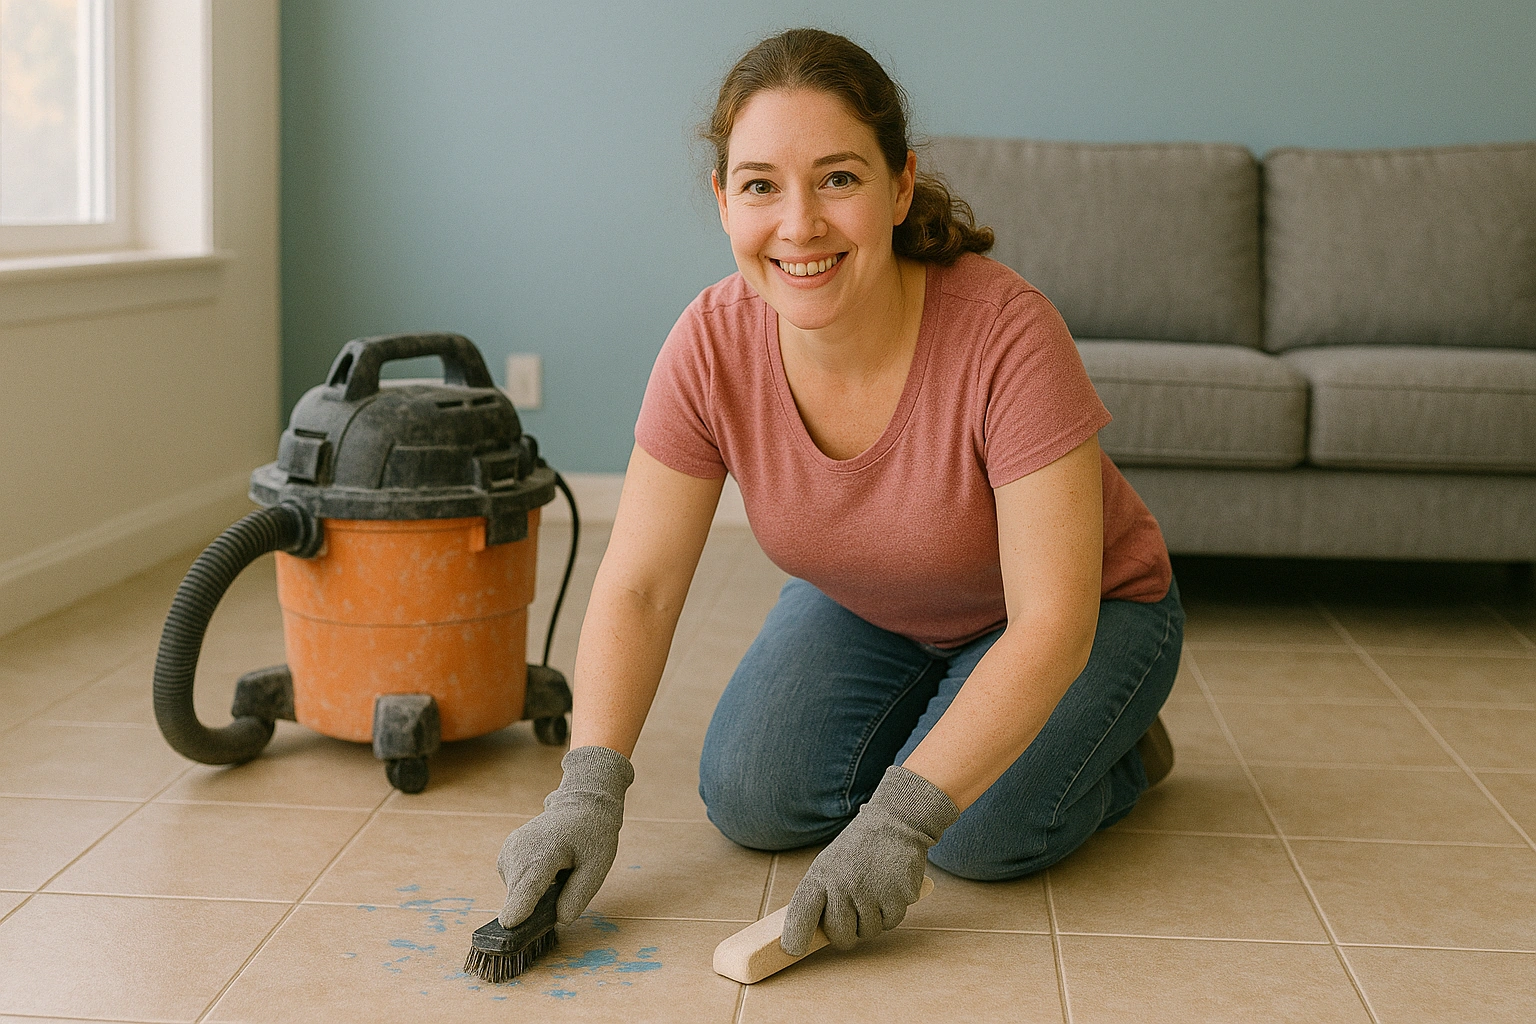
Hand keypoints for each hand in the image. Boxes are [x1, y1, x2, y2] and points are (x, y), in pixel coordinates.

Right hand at [497, 745, 632, 926]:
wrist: (582, 803)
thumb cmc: (593, 835)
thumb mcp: (598, 867)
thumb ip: (578, 896)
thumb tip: (559, 920)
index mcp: (543, 854)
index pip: (522, 894)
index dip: (518, 919)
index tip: (514, 938)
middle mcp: (518, 852)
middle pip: (516, 900)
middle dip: (534, 910)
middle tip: (562, 891)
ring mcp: (508, 851)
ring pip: (514, 895)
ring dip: (533, 896)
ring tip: (558, 873)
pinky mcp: (505, 854)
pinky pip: (514, 885)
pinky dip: (528, 886)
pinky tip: (547, 870)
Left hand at [781, 765, 959, 954]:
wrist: (895, 823)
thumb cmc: (858, 850)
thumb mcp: (830, 863)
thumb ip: (821, 895)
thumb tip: (811, 933)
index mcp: (821, 876)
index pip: (802, 912)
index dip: (795, 935)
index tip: (792, 950)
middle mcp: (843, 885)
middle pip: (840, 935)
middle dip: (846, 935)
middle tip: (852, 919)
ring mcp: (871, 892)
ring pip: (868, 932)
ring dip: (872, 921)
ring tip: (874, 893)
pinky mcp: (897, 896)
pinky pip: (891, 923)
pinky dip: (892, 913)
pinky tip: (890, 889)